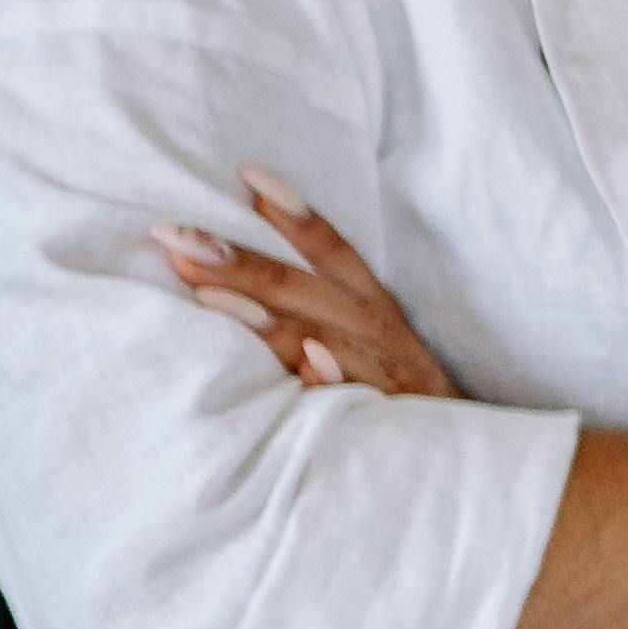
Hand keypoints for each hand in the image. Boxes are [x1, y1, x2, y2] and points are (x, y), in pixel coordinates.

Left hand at [156, 171, 460, 396]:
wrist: (452, 453)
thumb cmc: (392, 390)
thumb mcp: (362, 340)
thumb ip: (310, 310)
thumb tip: (227, 275)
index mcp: (369, 305)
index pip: (331, 249)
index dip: (293, 213)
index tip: (247, 175)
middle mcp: (373, 330)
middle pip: (303, 286)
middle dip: (240, 260)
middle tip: (175, 235)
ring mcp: (378, 372)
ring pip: (316, 335)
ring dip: (264, 314)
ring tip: (207, 293)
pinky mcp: (382, 416)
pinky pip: (351, 395)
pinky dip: (332, 376)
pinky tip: (308, 362)